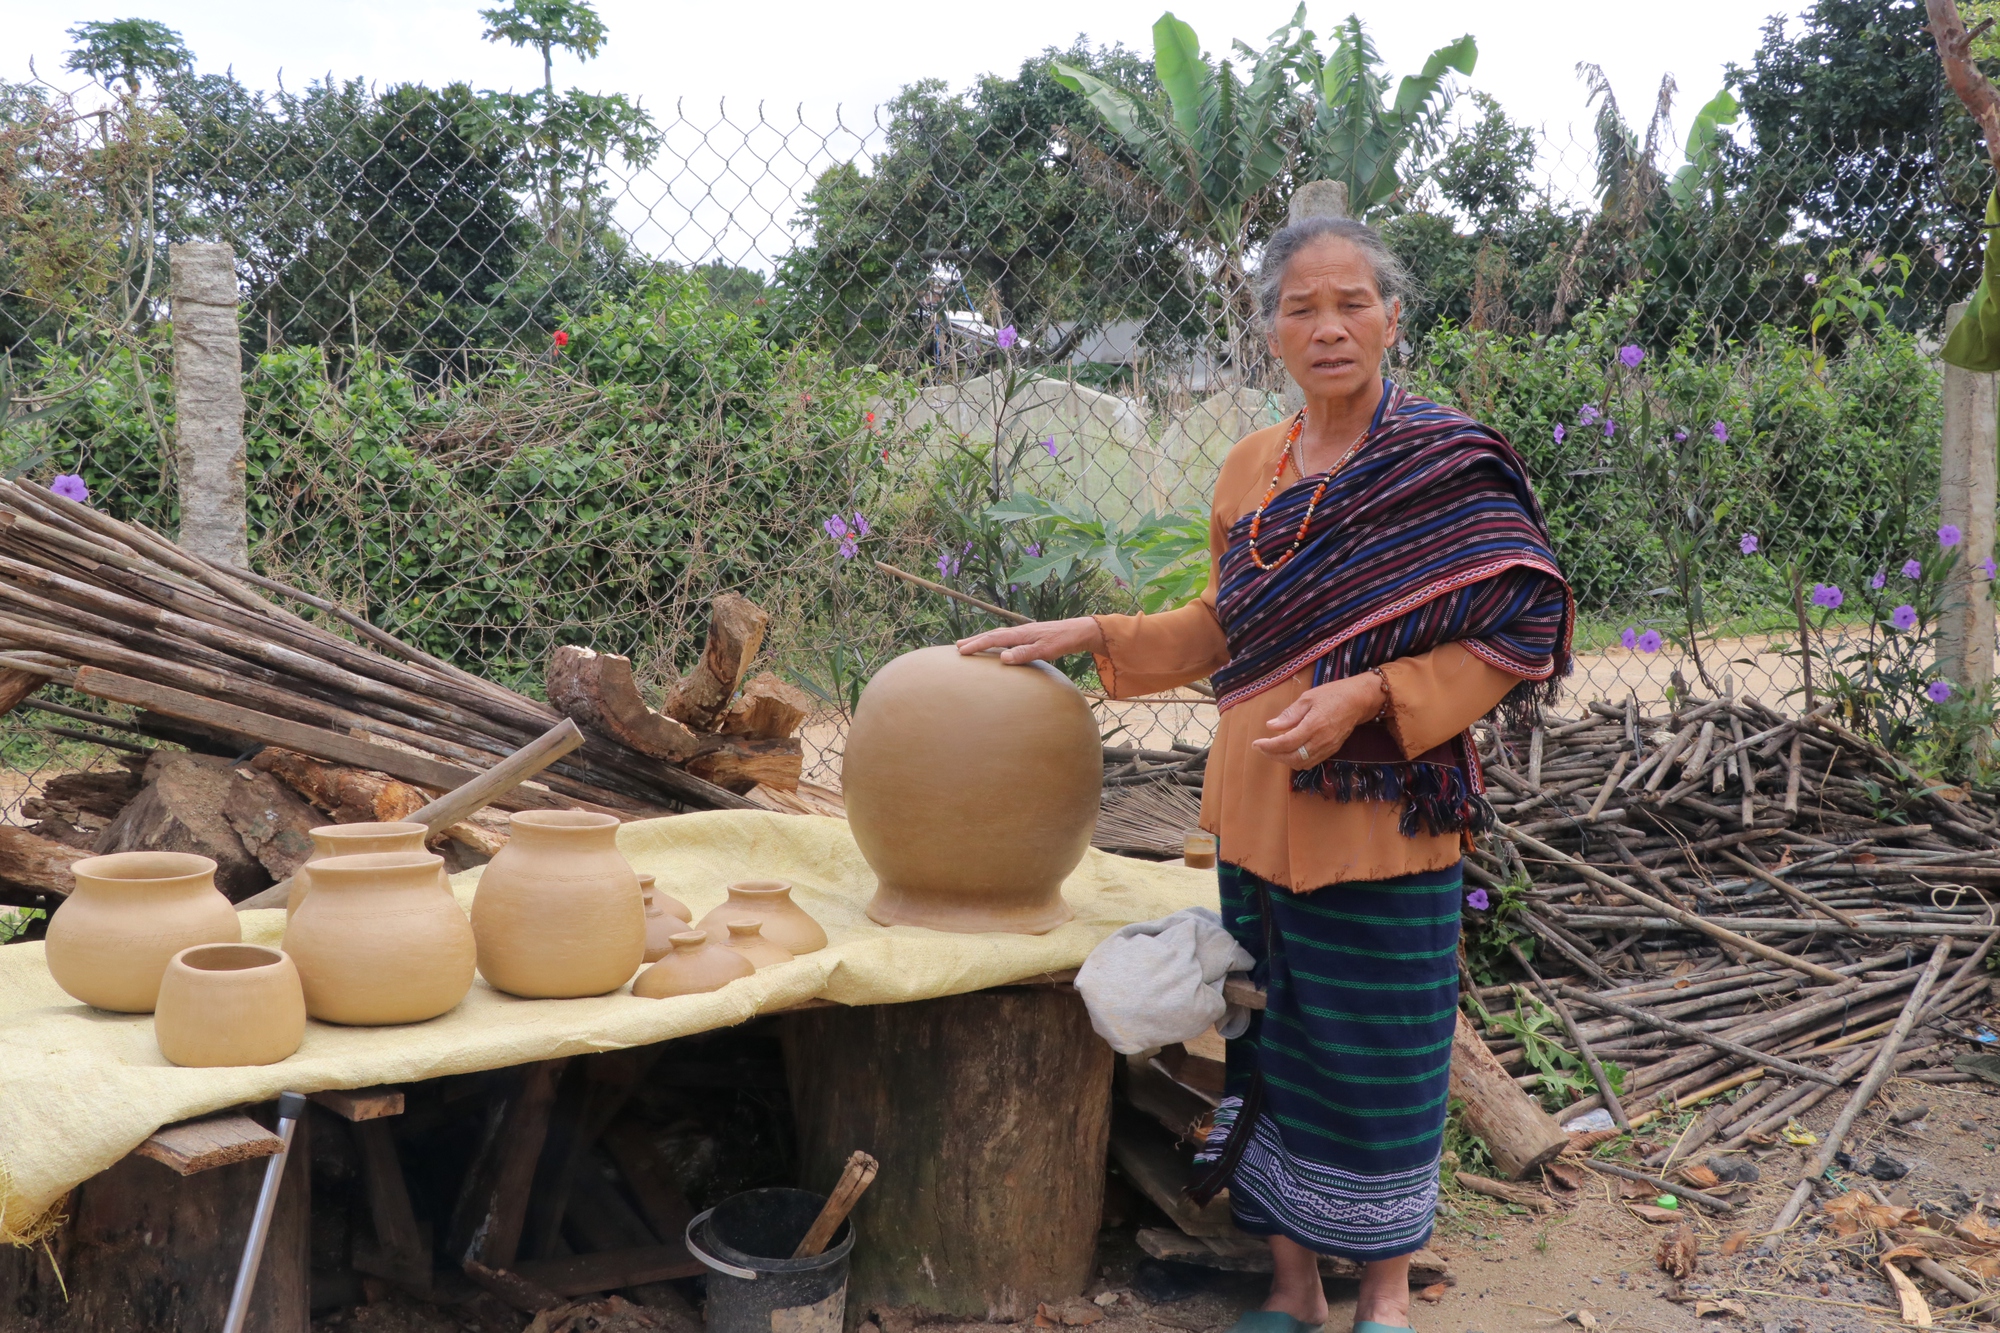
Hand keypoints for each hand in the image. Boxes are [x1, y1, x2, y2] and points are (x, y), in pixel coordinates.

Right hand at [956, 616, 1104, 665]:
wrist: (1078, 631)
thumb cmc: (1063, 641)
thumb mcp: (1045, 650)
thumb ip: (1024, 653)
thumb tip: (1002, 658)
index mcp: (1020, 634)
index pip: (993, 639)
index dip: (976, 645)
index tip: (961, 651)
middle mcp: (1019, 632)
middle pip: (992, 635)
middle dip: (974, 640)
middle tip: (957, 646)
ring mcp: (1024, 634)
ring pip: (998, 636)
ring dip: (984, 640)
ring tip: (971, 645)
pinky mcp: (1030, 637)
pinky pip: (1006, 639)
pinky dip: (996, 642)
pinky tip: (996, 648)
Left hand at [1250, 673, 1387, 768]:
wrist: (1359, 700)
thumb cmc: (1333, 694)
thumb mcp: (1308, 698)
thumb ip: (1290, 714)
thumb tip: (1271, 726)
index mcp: (1313, 725)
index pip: (1286, 743)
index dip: (1268, 746)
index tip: (1256, 743)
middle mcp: (1321, 740)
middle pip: (1292, 758)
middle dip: (1273, 756)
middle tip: (1261, 748)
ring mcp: (1328, 748)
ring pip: (1302, 763)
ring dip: (1284, 760)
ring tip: (1273, 750)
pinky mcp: (1332, 750)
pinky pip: (1311, 762)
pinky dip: (1297, 761)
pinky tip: (1290, 752)